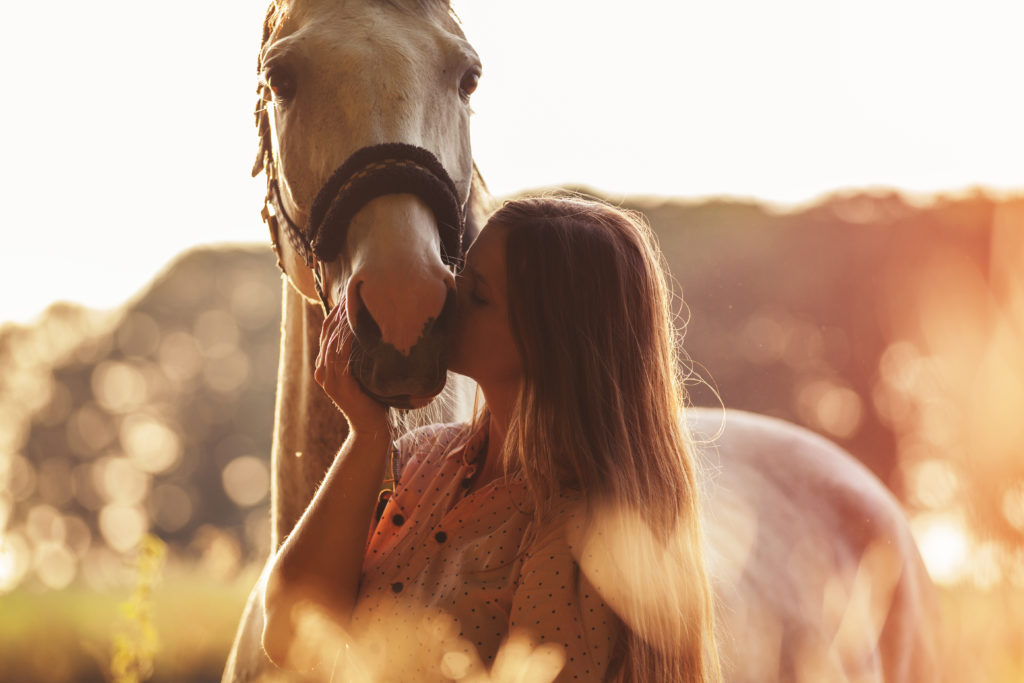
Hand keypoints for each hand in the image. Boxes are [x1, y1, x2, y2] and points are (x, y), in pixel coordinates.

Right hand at [314, 300, 389, 434]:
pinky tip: (355, 327)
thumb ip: (362, 355)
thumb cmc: (374, 399)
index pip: (327, 333)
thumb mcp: (366, 372)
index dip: (336, 314)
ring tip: (353, 304)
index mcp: (326, 366)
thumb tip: (375, 331)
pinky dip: (346, 340)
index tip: (350, 296)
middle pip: (327, 334)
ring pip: (332, 342)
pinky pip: (339, 357)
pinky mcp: (338, 385)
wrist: (372, 428)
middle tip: (352, 293)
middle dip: (338, 313)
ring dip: (342, 322)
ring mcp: (328, 379)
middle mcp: (323, 371)